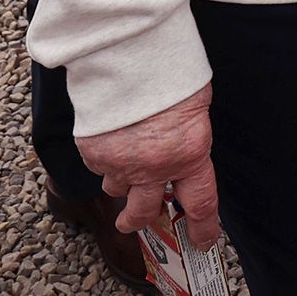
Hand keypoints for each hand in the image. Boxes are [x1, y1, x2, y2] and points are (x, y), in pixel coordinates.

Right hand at [79, 82, 221, 250]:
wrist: (132, 54)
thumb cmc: (171, 73)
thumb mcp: (196, 108)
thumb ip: (188, 140)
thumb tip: (181, 153)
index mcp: (190, 155)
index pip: (200, 204)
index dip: (203, 227)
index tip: (203, 241)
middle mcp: (154, 167)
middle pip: (144, 212)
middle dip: (139, 220)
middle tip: (132, 223)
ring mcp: (120, 163)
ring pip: (116, 188)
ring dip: (120, 180)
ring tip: (123, 159)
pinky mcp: (94, 152)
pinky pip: (98, 165)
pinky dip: (103, 157)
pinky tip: (109, 135)